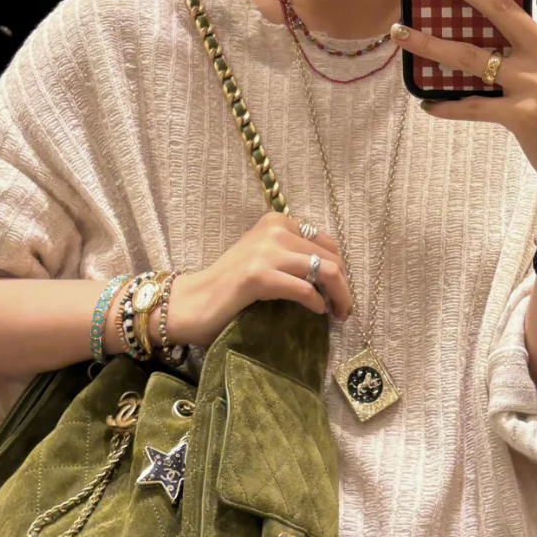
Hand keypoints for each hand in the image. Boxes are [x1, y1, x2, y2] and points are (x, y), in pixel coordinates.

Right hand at [164, 212, 352, 346]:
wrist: (192, 302)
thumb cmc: (230, 285)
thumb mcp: (265, 257)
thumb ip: (293, 255)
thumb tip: (335, 273)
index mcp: (277, 221)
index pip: (328, 243)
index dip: (341, 269)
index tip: (340, 292)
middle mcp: (274, 230)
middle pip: (332, 258)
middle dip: (344, 287)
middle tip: (344, 310)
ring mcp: (265, 251)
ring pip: (326, 271)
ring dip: (339, 297)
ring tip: (338, 315)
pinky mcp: (258, 276)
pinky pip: (304, 289)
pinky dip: (317, 304)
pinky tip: (317, 312)